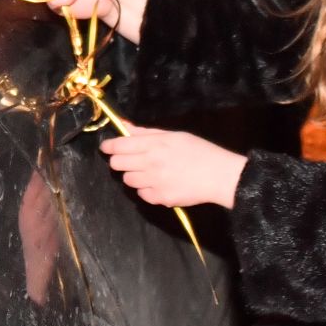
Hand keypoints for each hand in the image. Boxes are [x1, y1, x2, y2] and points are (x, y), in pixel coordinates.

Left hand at [101, 124, 245, 208]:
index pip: (119, 146)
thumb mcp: (173, 135)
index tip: (106, 147)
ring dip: (133, 175)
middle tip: (129, 159)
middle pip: (117, 164)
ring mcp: (153, 183)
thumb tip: (124, 126)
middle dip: (119, 160)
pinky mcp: (160, 199)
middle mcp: (149, 164)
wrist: (218, 176)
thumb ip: (146, 132)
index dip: (109, 146)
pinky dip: (146, 189)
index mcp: (153, 145)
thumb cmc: (198, 151)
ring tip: (148, 172)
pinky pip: (142, 194)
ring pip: (127, 180)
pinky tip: (159, 184)